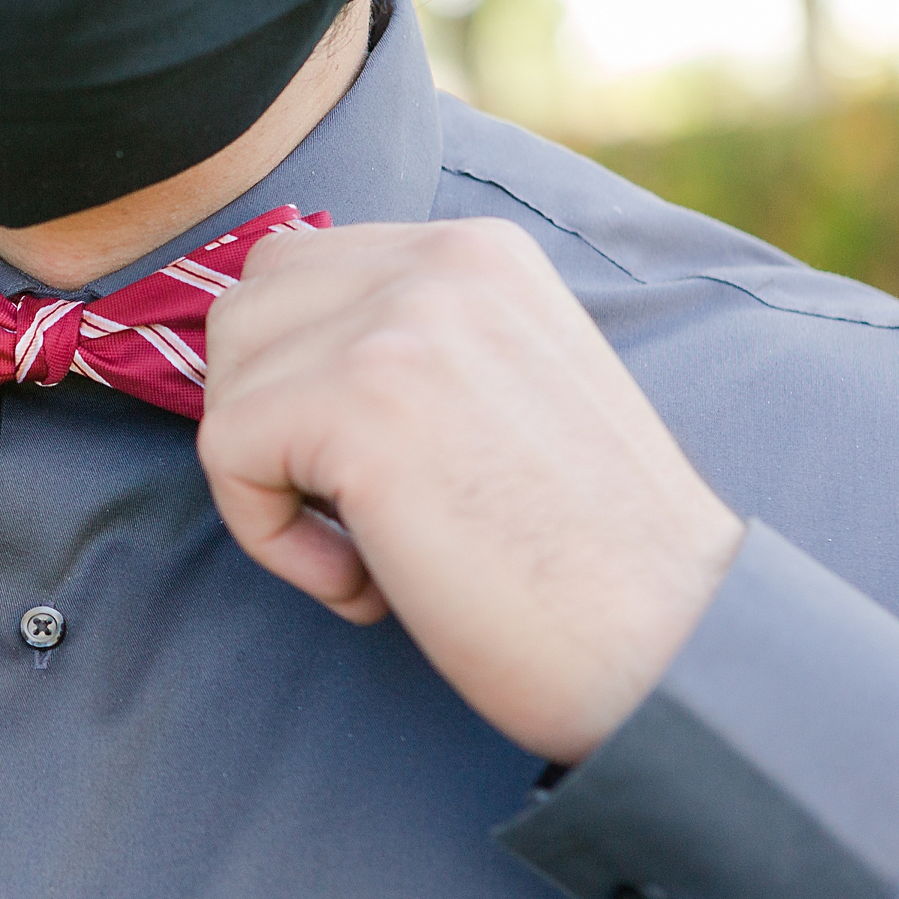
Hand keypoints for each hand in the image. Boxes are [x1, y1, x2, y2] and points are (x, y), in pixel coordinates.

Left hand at [198, 219, 743, 762]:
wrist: (673, 645)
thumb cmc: (587, 556)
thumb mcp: (505, 392)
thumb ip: (412, 348)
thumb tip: (274, 358)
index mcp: (479, 252)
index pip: (301, 270)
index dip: (296, 381)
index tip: (367, 473)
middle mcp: (439, 262)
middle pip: (247, 309)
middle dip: (264, 418)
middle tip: (351, 512)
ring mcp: (398, 325)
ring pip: (226, 379)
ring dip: (267, 479)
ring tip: (366, 551)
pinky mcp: (358, 402)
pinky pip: (225, 451)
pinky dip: (268, 535)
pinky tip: (363, 584)